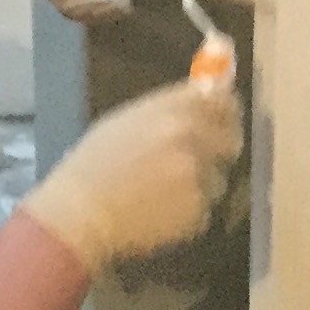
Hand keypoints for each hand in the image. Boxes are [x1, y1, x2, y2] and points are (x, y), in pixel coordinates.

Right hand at [16, 67, 243, 274]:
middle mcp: (189, 138)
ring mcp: (196, 176)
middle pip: (229, 135)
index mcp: (168, 111)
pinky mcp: (198, 210)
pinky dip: (186, 210)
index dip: (224, 106)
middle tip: (205, 153)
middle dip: (221, 144)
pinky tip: (156, 211)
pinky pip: (202, 206)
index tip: (226, 112)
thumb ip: (165, 110)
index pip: (218, 98)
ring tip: (160, 191)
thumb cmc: (92, 165)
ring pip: (216, 176)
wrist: (81, 213)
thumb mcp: (123, 123)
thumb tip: (200, 96)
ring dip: (200, 181)